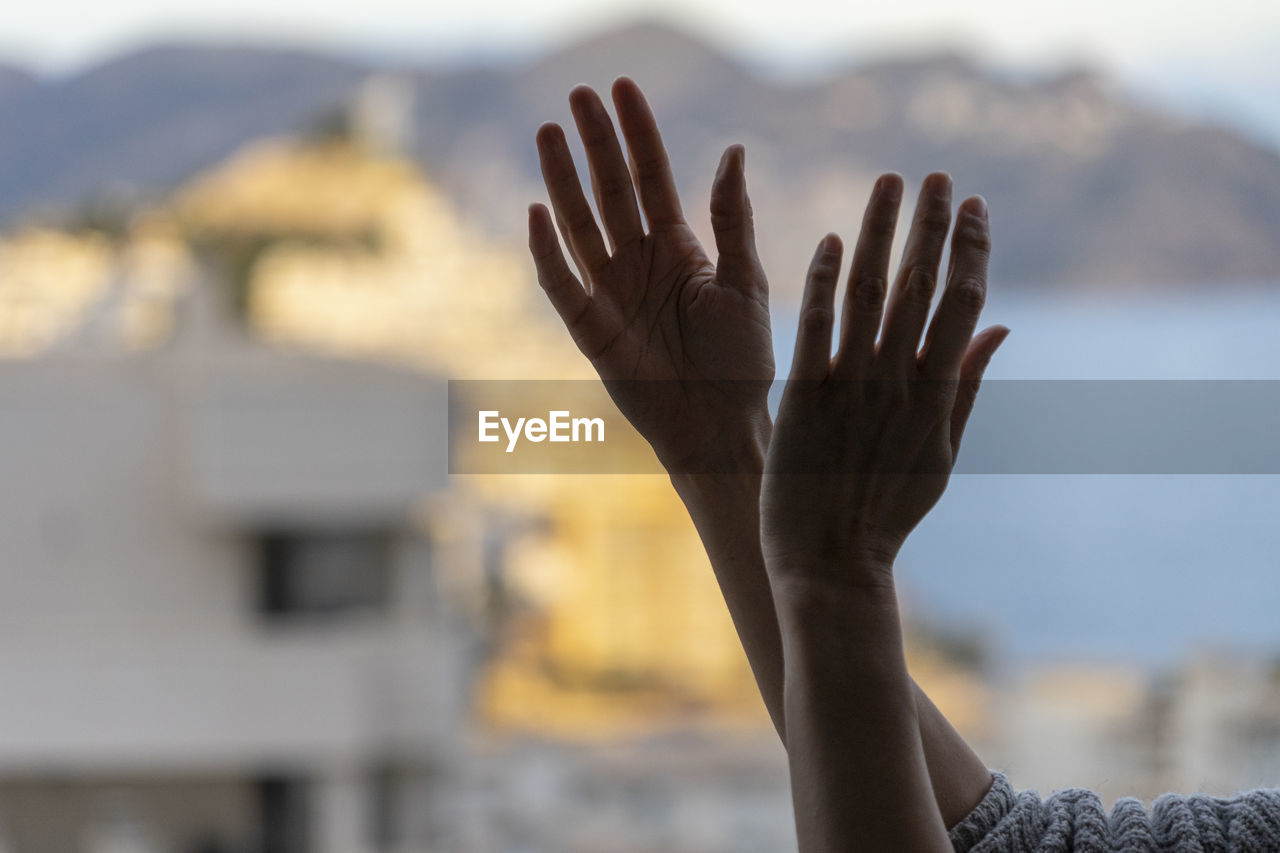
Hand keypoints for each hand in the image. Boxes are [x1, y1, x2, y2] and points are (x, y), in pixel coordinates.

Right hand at [527, 77, 773, 470]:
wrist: (723, 426)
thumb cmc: (741, 362)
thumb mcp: (745, 283)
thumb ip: (733, 220)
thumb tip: (734, 150)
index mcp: (677, 247)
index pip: (651, 176)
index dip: (637, 133)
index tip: (621, 88)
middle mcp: (638, 262)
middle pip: (610, 191)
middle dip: (595, 143)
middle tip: (578, 94)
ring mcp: (611, 292)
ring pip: (581, 225)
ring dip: (563, 180)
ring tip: (549, 132)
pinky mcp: (591, 329)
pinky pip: (562, 283)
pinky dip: (547, 250)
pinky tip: (537, 210)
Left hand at [761, 172, 1008, 583]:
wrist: (830, 561)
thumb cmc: (886, 512)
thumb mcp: (943, 454)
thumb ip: (970, 387)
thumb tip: (1001, 327)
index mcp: (938, 395)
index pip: (962, 304)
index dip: (970, 250)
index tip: (974, 206)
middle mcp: (900, 383)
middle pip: (922, 287)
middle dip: (933, 226)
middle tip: (938, 175)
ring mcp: (853, 387)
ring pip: (872, 294)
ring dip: (883, 233)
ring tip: (891, 183)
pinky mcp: (806, 397)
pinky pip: (818, 329)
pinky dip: (826, 282)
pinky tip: (832, 240)